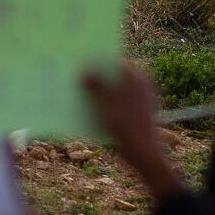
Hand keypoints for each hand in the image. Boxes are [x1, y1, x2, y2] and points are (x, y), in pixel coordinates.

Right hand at [83, 62, 183, 200]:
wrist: (143, 154)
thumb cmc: (125, 125)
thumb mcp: (105, 102)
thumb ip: (95, 84)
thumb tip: (84, 69)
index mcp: (136, 77)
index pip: (114, 61)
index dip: (96, 60)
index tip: (78, 59)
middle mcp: (138, 87)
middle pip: (111, 77)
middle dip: (93, 77)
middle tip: (72, 74)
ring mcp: (135, 102)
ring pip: (110, 92)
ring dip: (94, 93)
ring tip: (72, 91)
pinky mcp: (130, 116)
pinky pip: (112, 106)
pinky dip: (99, 106)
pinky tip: (81, 109)